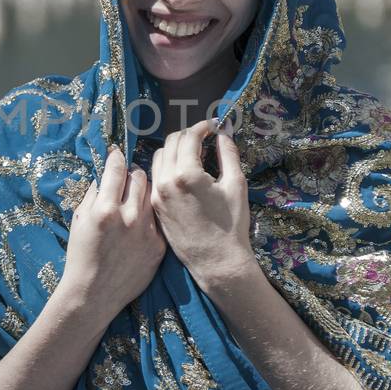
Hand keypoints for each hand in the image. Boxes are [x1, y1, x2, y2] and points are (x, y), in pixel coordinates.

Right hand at [60, 145, 167, 320]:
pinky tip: (141, 221)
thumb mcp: (79, 219)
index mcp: (105, 209)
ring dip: (144, 192)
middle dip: (132, 173)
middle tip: (127, 177)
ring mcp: (147, 232)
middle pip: (140, 177)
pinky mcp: (159, 246)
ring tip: (135, 197)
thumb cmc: (81, 255)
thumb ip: (93, 194)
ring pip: (153, 195)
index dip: (116, 157)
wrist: (94, 294)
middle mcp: (129, 217)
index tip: (116, 153)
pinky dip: (150, 215)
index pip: (117, 169)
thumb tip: (105, 174)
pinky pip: (158, 219)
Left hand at [149, 119, 255, 294]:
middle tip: (205, 138)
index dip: (203, 127)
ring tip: (193, 154)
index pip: (189, 137)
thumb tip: (222, 133)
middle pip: (171, 143)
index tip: (214, 127)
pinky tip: (182, 172)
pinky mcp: (155, 208)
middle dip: (189, 135)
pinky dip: (166, 167)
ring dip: (175, 150)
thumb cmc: (232, 225)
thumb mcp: (236, 185)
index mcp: (186, 174)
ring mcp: (157, 196)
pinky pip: (155, 177)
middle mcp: (166, 182)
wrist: (217, 262)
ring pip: (159, 158)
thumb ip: (228, 154)